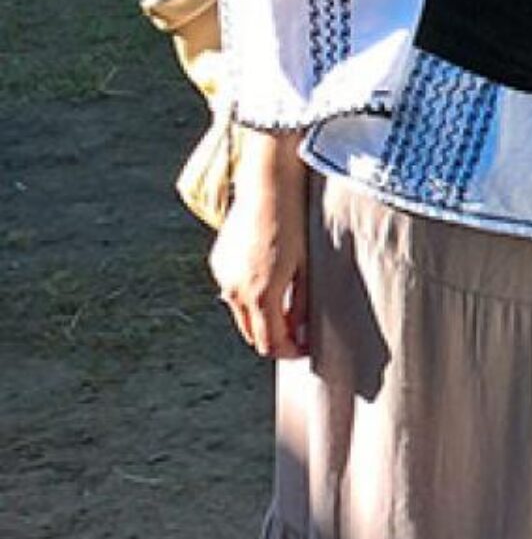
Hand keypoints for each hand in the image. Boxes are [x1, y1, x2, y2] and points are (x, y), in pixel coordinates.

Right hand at [209, 129, 310, 360]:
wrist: (267, 186)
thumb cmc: (294, 224)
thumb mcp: (307, 268)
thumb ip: (302, 305)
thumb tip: (301, 330)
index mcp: (260, 295)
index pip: (270, 344)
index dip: (289, 352)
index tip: (305, 348)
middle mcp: (235, 290)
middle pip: (252, 335)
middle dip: (274, 339)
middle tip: (298, 334)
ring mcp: (223, 275)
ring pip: (240, 314)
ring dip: (260, 318)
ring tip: (286, 306)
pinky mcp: (218, 262)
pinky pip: (232, 290)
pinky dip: (248, 296)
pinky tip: (267, 281)